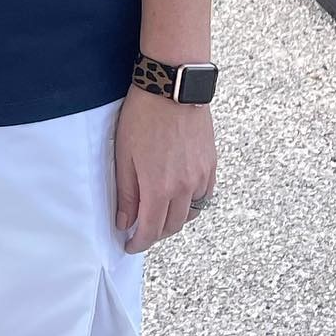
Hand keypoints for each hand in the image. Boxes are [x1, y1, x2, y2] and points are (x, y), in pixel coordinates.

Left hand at [114, 84, 216, 253]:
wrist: (172, 89)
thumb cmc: (142, 117)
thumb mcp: (124, 154)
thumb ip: (127, 192)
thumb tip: (125, 222)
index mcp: (160, 187)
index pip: (151, 229)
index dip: (139, 242)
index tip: (129, 245)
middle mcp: (185, 188)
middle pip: (172, 226)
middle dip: (155, 234)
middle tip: (141, 231)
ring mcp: (201, 177)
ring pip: (190, 214)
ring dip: (174, 220)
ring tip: (158, 215)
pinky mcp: (211, 165)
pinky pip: (205, 197)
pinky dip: (192, 204)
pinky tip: (180, 198)